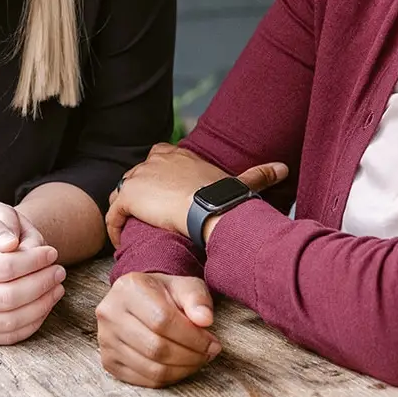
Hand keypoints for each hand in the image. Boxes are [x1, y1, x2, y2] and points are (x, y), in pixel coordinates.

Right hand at [0, 202, 66, 344]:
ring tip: (57, 287)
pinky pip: (6, 336)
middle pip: (8, 297)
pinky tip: (44, 305)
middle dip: (41, 283)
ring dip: (42, 305)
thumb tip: (12, 243)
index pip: (3, 267)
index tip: (51, 252)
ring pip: (10, 321)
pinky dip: (32, 323)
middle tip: (59, 271)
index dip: (33, 261)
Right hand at [96, 272, 219, 387]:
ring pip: (150, 368)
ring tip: (197, 360)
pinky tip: (180, 367)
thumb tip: (205, 320)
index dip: (192, 337)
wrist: (141, 299)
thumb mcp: (184, 286)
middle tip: (208, 354)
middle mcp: (110, 313)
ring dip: (181, 370)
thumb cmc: (165, 293)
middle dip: (190, 356)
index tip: (212, 343)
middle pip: (156, 347)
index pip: (163, 320)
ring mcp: (105, 339)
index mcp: (128, 288)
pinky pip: (142, 380)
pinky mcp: (108, 360)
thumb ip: (197, 299)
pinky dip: (167, 378)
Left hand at [105, 143, 288, 248]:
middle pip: (137, 175)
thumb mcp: (240, 182)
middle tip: (144, 216)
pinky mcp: (129, 195)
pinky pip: (114, 213)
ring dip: (124, 209)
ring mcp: (139, 176)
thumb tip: (283, 168)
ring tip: (131, 229)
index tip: (162, 195)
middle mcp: (155, 160)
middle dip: (139, 193)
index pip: (158, 157)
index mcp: (177, 155)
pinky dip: (115, 227)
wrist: (209, 209)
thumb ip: (258, 174)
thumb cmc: (224, 197)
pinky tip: (121, 241)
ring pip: (122, 192)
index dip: (157, 175)